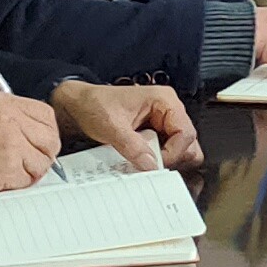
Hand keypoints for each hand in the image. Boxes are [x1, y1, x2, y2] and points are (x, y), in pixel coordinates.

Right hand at [0, 88, 60, 199]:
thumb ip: (10, 114)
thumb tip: (35, 128)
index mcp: (4, 103)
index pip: (46, 115)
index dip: (48, 131)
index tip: (42, 141)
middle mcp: (10, 121)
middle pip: (50, 139)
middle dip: (44, 153)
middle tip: (33, 160)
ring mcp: (10, 146)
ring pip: (42, 162)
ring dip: (32, 171)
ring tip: (13, 170)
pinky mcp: (7, 169)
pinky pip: (28, 180)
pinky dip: (18, 184)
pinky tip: (2, 178)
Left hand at [54, 77, 197, 171]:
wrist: (78, 106)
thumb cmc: (94, 105)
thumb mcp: (111, 126)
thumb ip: (132, 146)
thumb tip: (151, 165)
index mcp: (164, 101)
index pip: (185, 133)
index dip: (173, 153)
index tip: (155, 164)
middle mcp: (169, 111)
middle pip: (188, 143)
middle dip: (173, 158)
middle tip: (152, 165)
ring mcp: (163, 123)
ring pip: (180, 150)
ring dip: (164, 160)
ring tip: (143, 162)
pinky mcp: (156, 135)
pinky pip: (165, 153)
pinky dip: (155, 161)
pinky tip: (140, 161)